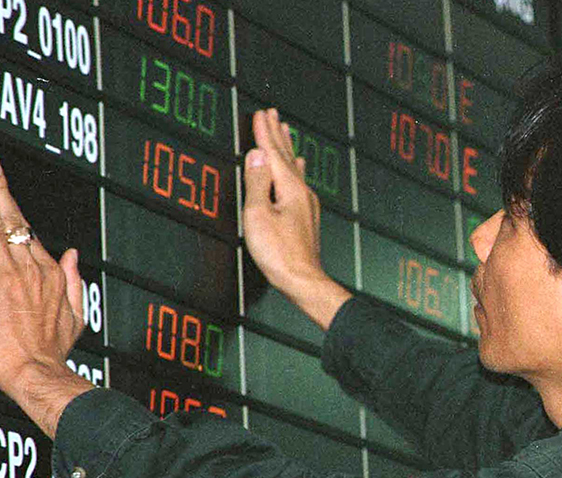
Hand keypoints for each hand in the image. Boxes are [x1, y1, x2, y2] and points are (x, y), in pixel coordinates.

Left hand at [0, 157, 92, 436]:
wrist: (33, 369)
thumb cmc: (52, 349)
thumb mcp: (76, 314)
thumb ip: (75, 280)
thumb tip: (74, 255)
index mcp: (51, 272)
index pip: (28, 232)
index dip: (14, 206)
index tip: (5, 188)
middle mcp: (28, 267)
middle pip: (11, 220)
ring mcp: (6, 274)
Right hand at [242, 109, 351, 328]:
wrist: (302, 280)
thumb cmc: (280, 254)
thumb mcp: (258, 215)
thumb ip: (256, 182)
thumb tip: (255, 156)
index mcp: (289, 188)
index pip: (272, 152)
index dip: (264, 132)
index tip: (260, 114)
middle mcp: (301, 192)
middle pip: (287, 156)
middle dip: (278, 134)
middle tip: (274, 115)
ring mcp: (306, 205)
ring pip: (295, 167)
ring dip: (287, 148)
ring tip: (286, 132)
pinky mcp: (306, 217)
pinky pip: (299, 182)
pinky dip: (296, 168)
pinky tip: (300, 168)